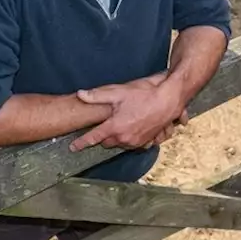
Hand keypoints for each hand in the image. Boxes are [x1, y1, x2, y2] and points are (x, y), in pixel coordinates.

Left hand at [70, 73, 184, 151]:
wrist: (168, 101)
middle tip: (103, 126)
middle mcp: (125, 138)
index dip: (81, 143)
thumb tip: (80, 95)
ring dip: (117, 138)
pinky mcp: (147, 142)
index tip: (73, 147)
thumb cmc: (144, 95)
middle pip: (107, 143)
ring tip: (120, 124)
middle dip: (103, 137)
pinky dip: (131, 139)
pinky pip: (134, 145)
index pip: (93, 138)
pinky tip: (133, 129)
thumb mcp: (118, 92)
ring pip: (120, 144)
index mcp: (114, 127)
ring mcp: (137, 142)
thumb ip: (97, 95)